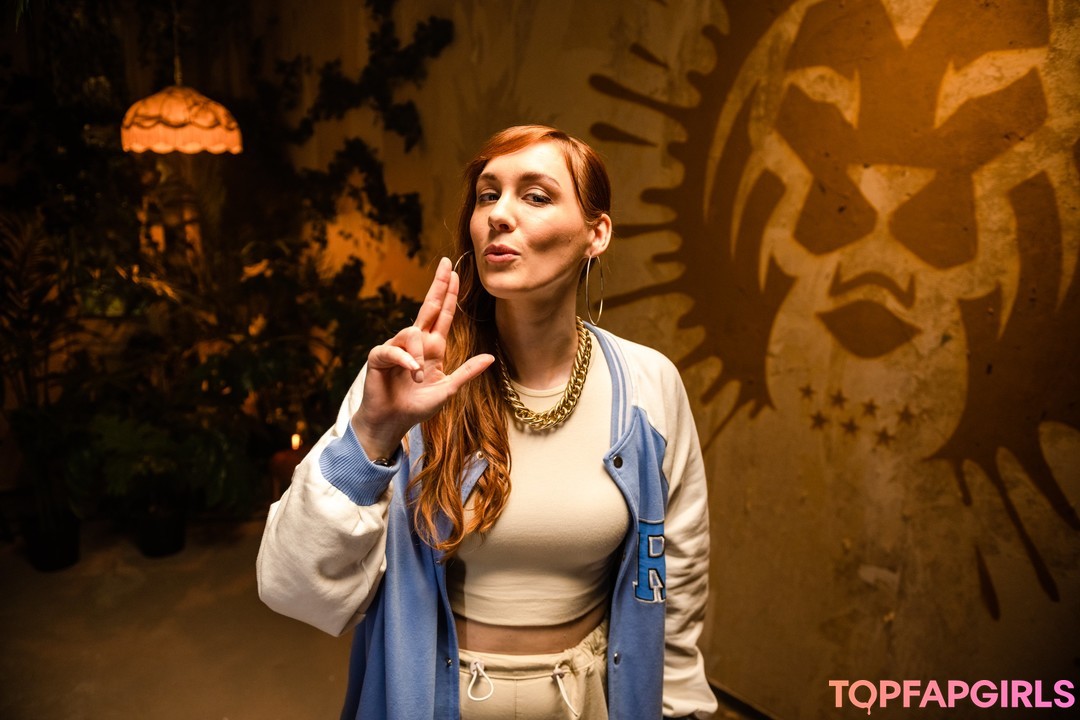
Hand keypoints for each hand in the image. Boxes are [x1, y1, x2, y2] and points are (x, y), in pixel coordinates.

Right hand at [351, 257, 493, 458]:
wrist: (392, 423)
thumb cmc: (417, 408)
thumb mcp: (448, 390)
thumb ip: (466, 372)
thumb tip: (490, 357)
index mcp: (433, 348)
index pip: (442, 315)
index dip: (448, 294)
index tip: (454, 272)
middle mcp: (415, 343)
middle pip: (427, 307)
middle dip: (437, 286)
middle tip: (445, 264)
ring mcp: (396, 347)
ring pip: (411, 333)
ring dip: (417, 354)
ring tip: (417, 375)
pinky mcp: (379, 357)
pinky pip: (393, 349)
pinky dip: (404, 360)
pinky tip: (410, 371)